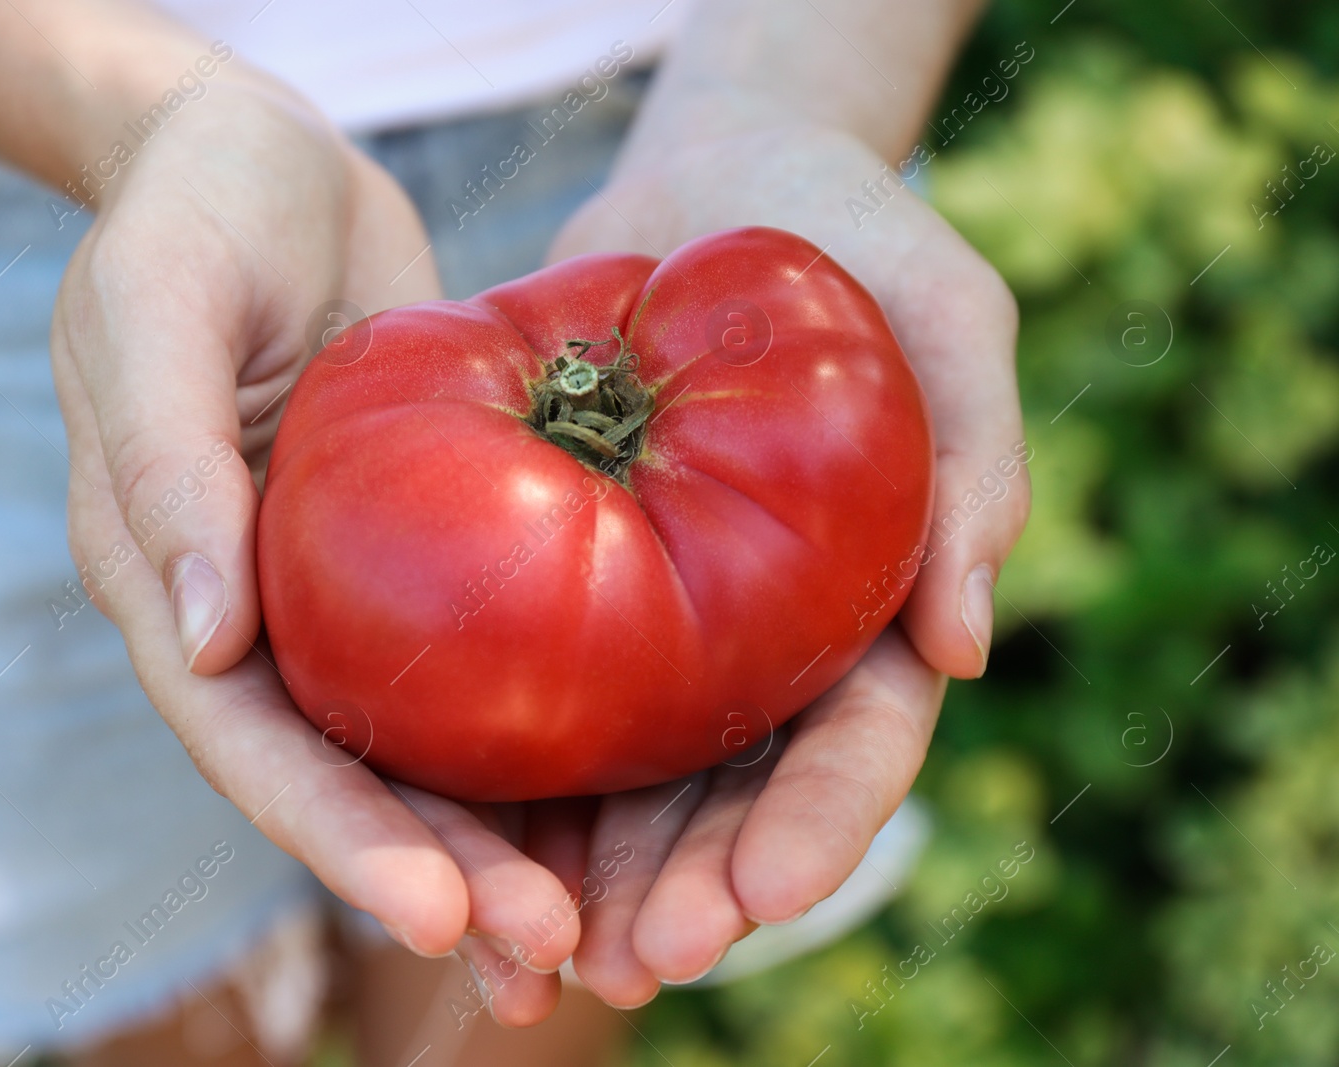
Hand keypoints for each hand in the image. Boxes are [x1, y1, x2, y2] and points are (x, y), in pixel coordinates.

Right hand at [49, 79, 582, 1023]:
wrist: (265, 160)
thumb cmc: (195, 211)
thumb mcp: (157, 303)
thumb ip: (163, 458)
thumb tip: (207, 636)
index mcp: (165, 574)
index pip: (245, 738)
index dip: (334, 834)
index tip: (437, 911)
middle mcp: (249, 608)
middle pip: (338, 772)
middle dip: (434, 872)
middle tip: (547, 950)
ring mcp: (331, 588)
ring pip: (410, 742)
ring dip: (491, 838)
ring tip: (586, 926)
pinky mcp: (413, 550)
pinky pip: (471, 656)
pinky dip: (525, 735)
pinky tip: (609, 797)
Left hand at [541, 119, 1027, 1003]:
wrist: (714, 183)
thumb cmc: (851, 234)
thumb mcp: (943, 312)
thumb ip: (976, 456)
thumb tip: (966, 641)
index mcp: (869, 609)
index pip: (856, 746)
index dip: (817, 831)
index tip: (762, 899)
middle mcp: (764, 641)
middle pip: (732, 798)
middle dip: (689, 891)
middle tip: (632, 963)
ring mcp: (661, 623)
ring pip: (626, 779)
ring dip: (585, 876)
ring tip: (535, 954)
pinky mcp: (565, 582)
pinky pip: (528, 693)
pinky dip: (498, 776)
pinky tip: (450, 837)